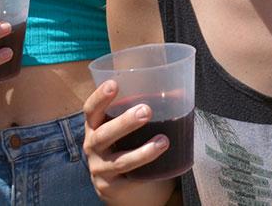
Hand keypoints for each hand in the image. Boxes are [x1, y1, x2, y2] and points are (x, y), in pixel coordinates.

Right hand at [83, 79, 171, 201]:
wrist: (123, 187)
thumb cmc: (127, 146)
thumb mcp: (128, 129)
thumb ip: (143, 110)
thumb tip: (180, 91)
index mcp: (95, 127)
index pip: (91, 110)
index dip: (99, 97)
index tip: (114, 84)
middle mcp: (93, 147)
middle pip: (103, 134)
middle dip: (124, 122)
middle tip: (146, 110)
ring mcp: (100, 169)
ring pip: (119, 161)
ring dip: (142, 151)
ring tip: (163, 141)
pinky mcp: (111, 187)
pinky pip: (128, 178)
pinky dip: (144, 168)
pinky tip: (158, 160)